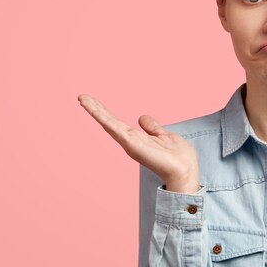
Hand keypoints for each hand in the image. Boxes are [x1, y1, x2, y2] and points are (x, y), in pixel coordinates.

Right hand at [78, 94, 199, 192]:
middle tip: (82, 96)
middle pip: (109, 121)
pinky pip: (114, 128)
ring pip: (108, 123)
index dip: (105, 112)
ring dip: (95, 110)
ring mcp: (129, 142)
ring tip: (82, 99)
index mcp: (137, 138)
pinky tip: (94, 109)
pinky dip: (103, 118)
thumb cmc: (178, 157)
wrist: (185, 170)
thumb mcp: (164, 136)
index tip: (94, 101)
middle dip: (95, 109)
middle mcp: (130, 140)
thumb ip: (152, 127)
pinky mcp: (131, 143)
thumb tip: (142, 118)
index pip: (117, 122)